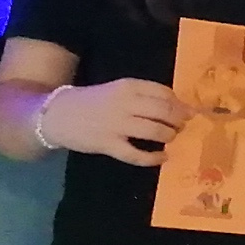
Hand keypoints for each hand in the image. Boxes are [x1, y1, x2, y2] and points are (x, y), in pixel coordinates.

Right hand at [41, 78, 182, 165]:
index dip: (179, 103)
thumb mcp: (118, 90)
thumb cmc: (92, 101)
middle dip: (179, 120)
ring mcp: (116, 125)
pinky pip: (136, 154)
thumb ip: (142, 95)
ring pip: (155, 131)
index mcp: (128, 86)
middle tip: (183, 126)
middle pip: (164, 111)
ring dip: (169, 136)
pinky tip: (162, 158)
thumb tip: (175, 106)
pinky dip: (153, 158)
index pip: (164, 92)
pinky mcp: (108, 144)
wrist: (57, 114)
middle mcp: (125, 103)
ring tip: (171, 138)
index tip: (187, 111)